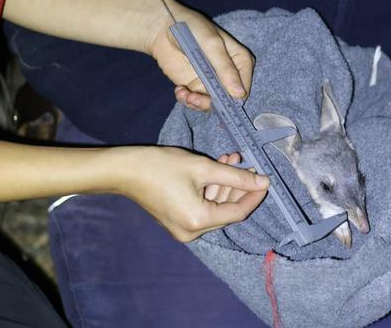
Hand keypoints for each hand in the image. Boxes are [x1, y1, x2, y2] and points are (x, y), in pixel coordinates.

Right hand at [115, 147, 268, 241]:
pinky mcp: (178, 221)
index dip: (254, 195)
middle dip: (239, 186)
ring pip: (216, 207)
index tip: (266, 179)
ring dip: (225, 184)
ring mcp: (183, 229)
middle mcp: (192, 232)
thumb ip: (236, 176)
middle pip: (227, 211)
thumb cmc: (160, 166)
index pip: (238, 212)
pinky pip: (203, 207)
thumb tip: (264, 182)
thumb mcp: (203, 167)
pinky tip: (218, 167)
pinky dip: (212, 189)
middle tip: (247, 163)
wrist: (124, 170)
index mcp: (198, 221)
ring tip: (232, 159)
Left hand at [146, 0, 253, 110]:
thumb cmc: (192, 28)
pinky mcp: (196, 87)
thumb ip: (226, 68)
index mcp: (240, 61)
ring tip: (185, 95)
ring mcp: (212, 82)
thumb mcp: (212, 45)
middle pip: (228, 100)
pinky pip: (197, 103)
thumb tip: (239, 93)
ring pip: (212, 104)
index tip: (216, 98)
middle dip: (212, 103)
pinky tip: (180, 91)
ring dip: (198, 103)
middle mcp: (229, 75)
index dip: (233, 98)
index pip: (244, 87)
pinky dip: (188, 101)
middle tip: (194, 98)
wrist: (163, 28)